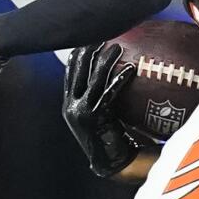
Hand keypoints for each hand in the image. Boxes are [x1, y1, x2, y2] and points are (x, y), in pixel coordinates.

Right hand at [62, 42, 139, 177]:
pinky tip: (130, 70)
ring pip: (93, 81)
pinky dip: (119, 81)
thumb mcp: (97, 116)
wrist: (109, 162)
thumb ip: (97, 99)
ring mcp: (82, 112)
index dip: (77, 56)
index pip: (70, 74)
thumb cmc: (108, 138)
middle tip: (101, 36)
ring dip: (105, 61)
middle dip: (89, 52)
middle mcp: (71, 107)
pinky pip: (109, 95)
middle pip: (78, 72)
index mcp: (68, 105)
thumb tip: (109, 79)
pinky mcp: (96, 118)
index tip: (85, 40)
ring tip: (117, 47)